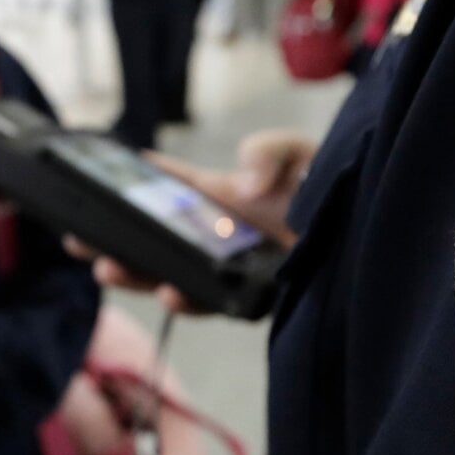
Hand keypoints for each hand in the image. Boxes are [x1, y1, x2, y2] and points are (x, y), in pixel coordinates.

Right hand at [63, 130, 314, 313]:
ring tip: (108, 268)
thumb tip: (241, 184)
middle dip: (114, 240)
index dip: (135, 180)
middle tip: (78, 240)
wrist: (376, 237)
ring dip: (138, 274)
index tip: (94, 176)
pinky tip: (174, 294)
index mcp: (225, 195)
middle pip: (156, 239)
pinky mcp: (254, 298)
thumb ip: (269, 150)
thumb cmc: (338, 190)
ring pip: (172, 275)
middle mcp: (221, 234)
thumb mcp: (302, 153)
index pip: (170, 185)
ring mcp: (233, 267)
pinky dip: (190, 300)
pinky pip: (214, 304)